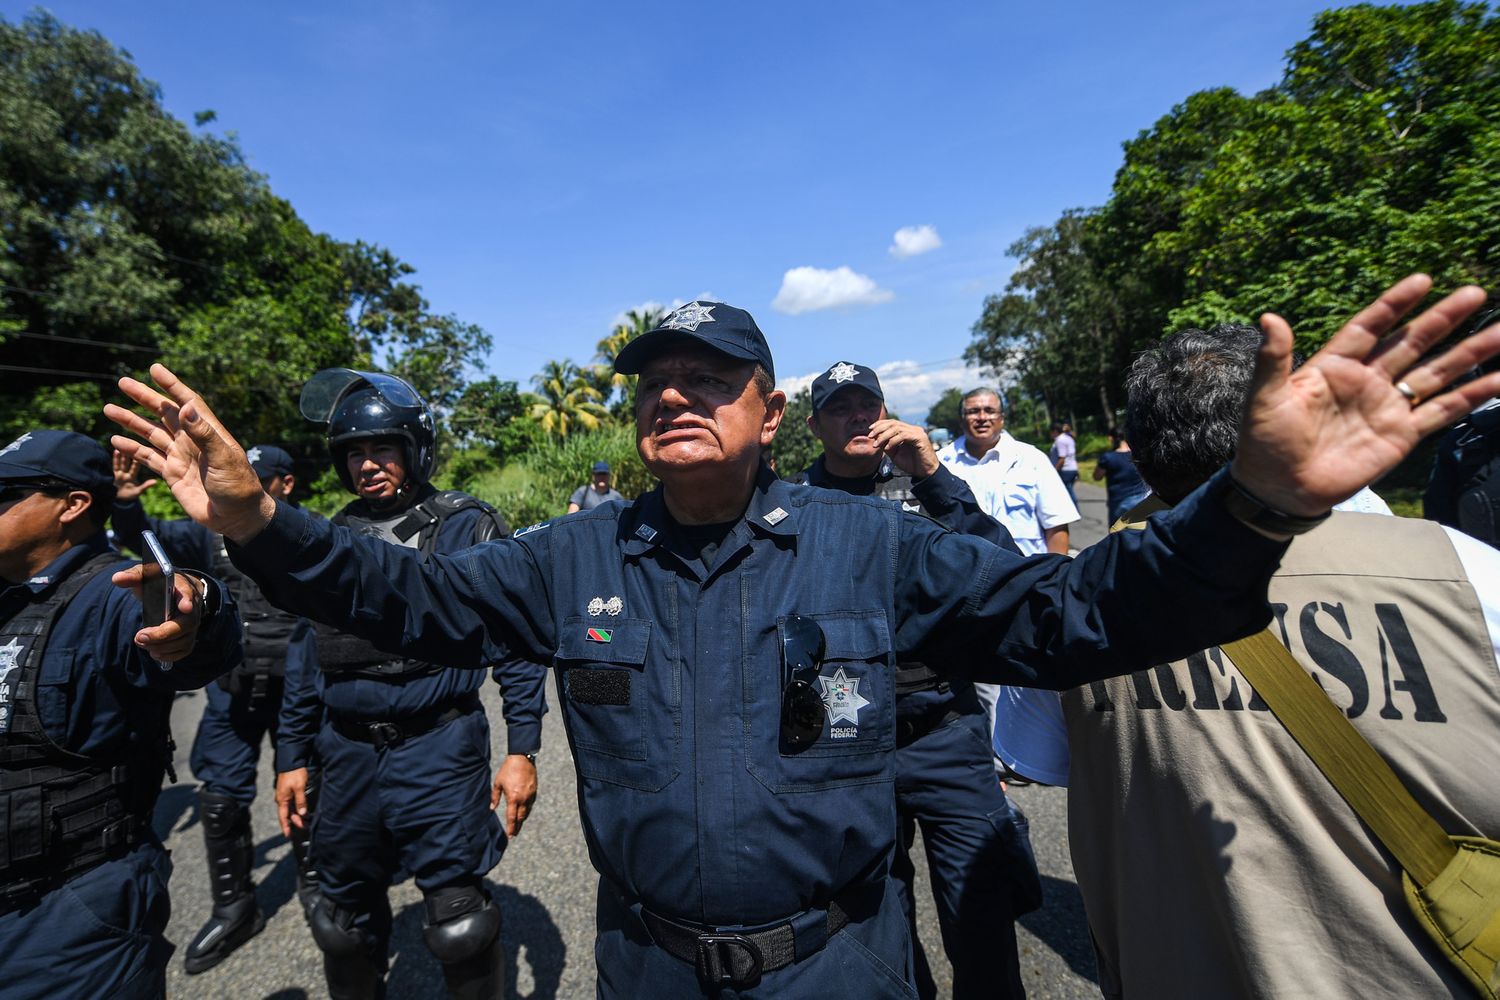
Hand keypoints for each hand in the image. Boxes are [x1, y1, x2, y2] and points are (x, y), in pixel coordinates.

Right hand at [105, 364, 275, 542]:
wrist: (236, 516)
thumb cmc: (238, 486)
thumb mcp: (223, 458)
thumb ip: (203, 434)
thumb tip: (185, 406)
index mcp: (207, 432)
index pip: (187, 402)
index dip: (171, 385)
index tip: (154, 369)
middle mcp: (192, 440)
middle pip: (164, 413)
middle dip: (143, 397)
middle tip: (122, 382)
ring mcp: (181, 456)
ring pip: (151, 433)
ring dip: (131, 421)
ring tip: (109, 409)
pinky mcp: (172, 473)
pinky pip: (148, 457)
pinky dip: (132, 449)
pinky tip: (115, 440)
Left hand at [110, 565, 203, 660]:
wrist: (177, 592)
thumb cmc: (159, 583)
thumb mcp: (146, 575)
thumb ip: (133, 576)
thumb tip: (116, 579)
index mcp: (182, 589)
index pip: (188, 594)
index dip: (187, 601)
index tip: (185, 607)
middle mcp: (192, 608)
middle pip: (186, 624)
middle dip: (163, 634)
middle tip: (139, 637)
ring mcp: (192, 624)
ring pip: (184, 640)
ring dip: (162, 646)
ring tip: (140, 642)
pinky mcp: (189, 637)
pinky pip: (184, 650)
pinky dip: (169, 655)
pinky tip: (153, 652)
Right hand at [276, 768, 310, 837]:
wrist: (291, 761)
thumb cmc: (294, 774)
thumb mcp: (299, 788)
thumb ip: (300, 801)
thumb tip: (302, 813)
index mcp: (282, 799)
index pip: (283, 817)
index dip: (286, 827)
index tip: (288, 835)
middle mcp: (282, 799)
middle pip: (288, 814)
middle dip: (295, 822)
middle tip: (305, 827)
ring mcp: (284, 795)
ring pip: (290, 809)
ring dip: (297, 815)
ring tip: (305, 820)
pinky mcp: (288, 791)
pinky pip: (292, 803)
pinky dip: (297, 809)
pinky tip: (302, 810)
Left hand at [491, 754, 537, 837]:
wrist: (522, 759)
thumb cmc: (508, 770)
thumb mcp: (498, 783)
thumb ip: (494, 797)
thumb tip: (492, 808)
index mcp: (513, 798)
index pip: (512, 817)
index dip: (511, 828)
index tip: (510, 836)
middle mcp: (523, 799)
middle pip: (521, 817)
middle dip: (518, 826)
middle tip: (514, 833)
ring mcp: (530, 795)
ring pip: (527, 811)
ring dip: (522, 819)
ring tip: (519, 824)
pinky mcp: (534, 791)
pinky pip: (531, 804)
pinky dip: (527, 809)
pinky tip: (524, 811)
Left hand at [868, 419, 940, 478]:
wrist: (925, 473)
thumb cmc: (912, 464)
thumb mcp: (896, 454)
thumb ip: (887, 446)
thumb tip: (877, 439)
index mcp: (908, 431)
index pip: (892, 422)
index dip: (880, 424)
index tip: (870, 430)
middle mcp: (913, 429)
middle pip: (893, 423)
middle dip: (880, 429)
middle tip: (870, 436)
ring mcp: (917, 432)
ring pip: (897, 428)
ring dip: (884, 435)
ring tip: (876, 444)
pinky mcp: (920, 438)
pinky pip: (904, 435)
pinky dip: (893, 440)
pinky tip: (888, 448)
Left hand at [1232, 275, 1499, 516]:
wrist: (1280, 490)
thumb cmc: (1265, 443)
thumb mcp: (1265, 398)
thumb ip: (1273, 359)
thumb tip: (1268, 318)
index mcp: (1334, 366)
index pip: (1370, 327)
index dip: (1395, 304)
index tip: (1424, 280)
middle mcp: (1366, 381)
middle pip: (1411, 342)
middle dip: (1443, 319)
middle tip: (1476, 293)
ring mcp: (1386, 407)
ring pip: (1435, 373)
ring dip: (1469, 353)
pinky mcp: (1401, 435)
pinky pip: (1442, 411)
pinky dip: (1472, 396)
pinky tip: (1499, 380)